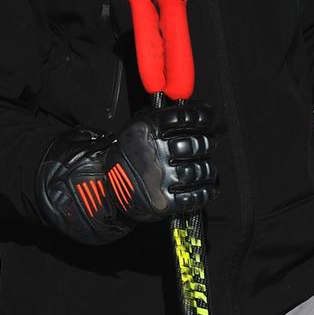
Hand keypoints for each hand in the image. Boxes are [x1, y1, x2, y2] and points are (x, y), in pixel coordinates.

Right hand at [36, 104, 214, 245]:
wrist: (104, 188)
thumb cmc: (128, 157)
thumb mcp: (136, 129)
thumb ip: (161, 118)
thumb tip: (195, 112)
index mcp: (147, 131)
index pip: (184, 117)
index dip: (202, 115)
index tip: (209, 117)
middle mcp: (154, 153)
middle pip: (197, 144)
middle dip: (207, 143)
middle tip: (207, 143)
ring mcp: (160, 179)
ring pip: (200, 170)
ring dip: (208, 168)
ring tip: (206, 166)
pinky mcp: (165, 202)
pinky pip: (196, 197)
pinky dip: (207, 191)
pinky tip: (208, 186)